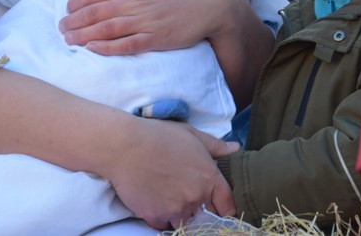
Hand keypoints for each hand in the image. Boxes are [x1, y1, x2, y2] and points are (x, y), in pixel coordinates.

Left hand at [60, 0, 237, 54]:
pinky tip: (92, 49)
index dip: (76, 2)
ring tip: (68, 40)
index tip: (68, 10)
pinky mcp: (155, 38)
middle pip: (95, 12)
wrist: (211, 0)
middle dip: (73, 21)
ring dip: (82, 35)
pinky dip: (105, 47)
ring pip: (105, 29)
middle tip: (61, 28)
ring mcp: (145, 19)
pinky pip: (125, 45)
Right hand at [106, 118, 237, 228]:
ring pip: (184, 222)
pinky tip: (153, 201)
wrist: (125, 146)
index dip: (222, 207)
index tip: (216, 206)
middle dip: (200, 211)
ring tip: (167, 198)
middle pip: (206, 216)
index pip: (227, 204)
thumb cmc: (158, 135)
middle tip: (184, 196)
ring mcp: (176, 209)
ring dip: (179, 215)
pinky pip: (162, 225)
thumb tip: (235, 147)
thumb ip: (215, 145)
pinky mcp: (155, 217)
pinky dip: (159, 218)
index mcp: (209, 177)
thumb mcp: (191, 134)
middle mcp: (196, 197)